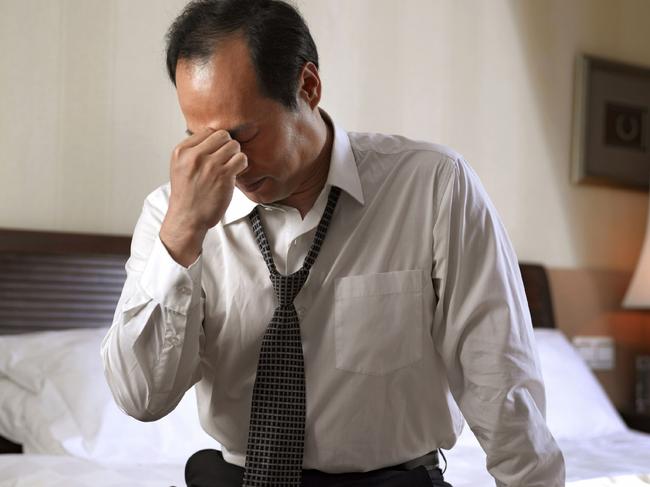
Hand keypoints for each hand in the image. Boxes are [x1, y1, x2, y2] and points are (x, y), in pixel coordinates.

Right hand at [160, 128, 247, 265]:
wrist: (188, 218)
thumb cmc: (187, 195)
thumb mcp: (180, 167)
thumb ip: (193, 151)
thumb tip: (213, 137)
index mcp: (181, 151)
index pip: (207, 131)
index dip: (216, 141)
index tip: (217, 152)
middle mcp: (194, 155)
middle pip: (222, 135)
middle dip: (227, 145)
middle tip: (226, 159)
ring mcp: (210, 164)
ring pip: (234, 145)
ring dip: (235, 155)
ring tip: (230, 166)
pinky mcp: (224, 175)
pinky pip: (241, 158)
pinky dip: (242, 164)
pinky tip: (236, 172)